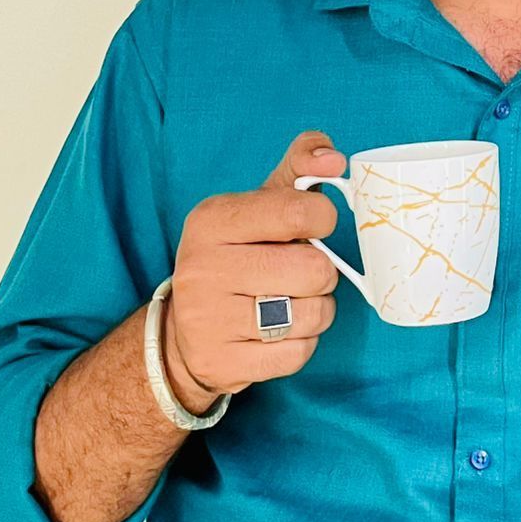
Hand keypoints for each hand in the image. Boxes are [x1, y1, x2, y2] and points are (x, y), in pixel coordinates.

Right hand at [161, 130, 347, 412]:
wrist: (185, 330)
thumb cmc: (239, 255)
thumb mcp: (260, 203)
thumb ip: (301, 168)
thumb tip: (335, 158)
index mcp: (212, 219)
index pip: (299, 212)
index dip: (323, 219)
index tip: (313, 225)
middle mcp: (203, 267)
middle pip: (314, 269)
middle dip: (321, 272)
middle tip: (299, 272)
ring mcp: (208, 320)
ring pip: (313, 314)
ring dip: (316, 309)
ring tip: (290, 301)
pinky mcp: (221, 363)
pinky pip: (299, 353)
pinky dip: (302, 343)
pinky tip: (279, 333)